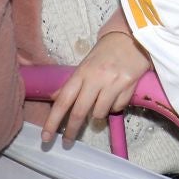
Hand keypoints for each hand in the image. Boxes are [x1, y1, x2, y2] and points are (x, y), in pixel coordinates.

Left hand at [42, 32, 151, 146]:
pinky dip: (115, 107)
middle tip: (67, 142)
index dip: (53, 121)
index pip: (63, 100)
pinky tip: (116, 97)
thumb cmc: (106, 51)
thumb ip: (74, 83)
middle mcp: (96, 78)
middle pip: (79, 111)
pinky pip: (118, 108)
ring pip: (99, 113)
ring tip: (100, 107)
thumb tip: (56, 99)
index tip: (45, 138)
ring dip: (97, 116)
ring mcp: (113, 82)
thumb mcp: (86, 64)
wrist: (132, 37)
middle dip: (71, 130)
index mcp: (82, 72)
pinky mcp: (129, 85)